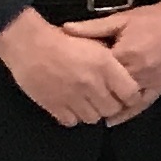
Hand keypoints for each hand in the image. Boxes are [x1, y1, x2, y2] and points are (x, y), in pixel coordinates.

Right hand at [0, 7, 144, 127]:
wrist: (28, 44)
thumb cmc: (62, 39)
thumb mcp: (95, 42)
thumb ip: (111, 61)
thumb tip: (124, 75)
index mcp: (105, 65)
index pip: (131, 93)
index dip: (131, 97)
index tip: (125, 95)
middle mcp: (92, 84)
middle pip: (113, 109)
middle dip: (112, 106)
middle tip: (105, 99)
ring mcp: (72, 97)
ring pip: (93, 118)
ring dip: (93, 112)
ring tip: (88, 102)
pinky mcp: (54, 105)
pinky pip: (71, 121)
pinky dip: (73, 116)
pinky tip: (71, 106)